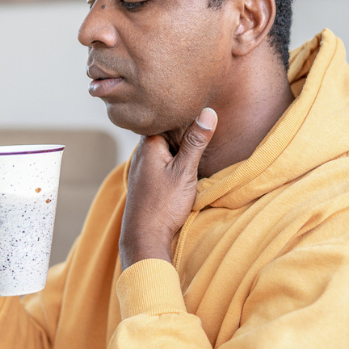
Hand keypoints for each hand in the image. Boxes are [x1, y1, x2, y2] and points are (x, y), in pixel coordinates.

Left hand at [120, 108, 216, 269]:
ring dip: (178, 148)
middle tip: (204, 130)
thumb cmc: (164, 205)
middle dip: (182, 131)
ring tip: (197, 147)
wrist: (145, 237)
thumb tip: (208, 112)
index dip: (184, 115)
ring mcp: (141, 167)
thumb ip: (196, 142)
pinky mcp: (144, 181)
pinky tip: (183, 168)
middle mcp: (141, 153)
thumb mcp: (185, 171)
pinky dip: (173, 161)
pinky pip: (161, 162)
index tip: (201, 111)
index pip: (166, 118)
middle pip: (165, 133)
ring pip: (163, 149)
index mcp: (149, 144)